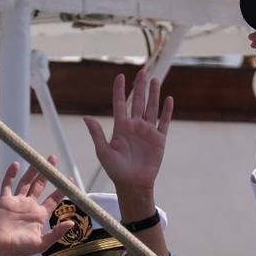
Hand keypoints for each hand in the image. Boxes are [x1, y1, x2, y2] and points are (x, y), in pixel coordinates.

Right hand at [0, 159, 73, 255]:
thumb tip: (72, 223)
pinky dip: (11, 174)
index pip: (53, 198)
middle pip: (40, 185)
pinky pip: (7, 185)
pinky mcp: (4, 201)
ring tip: (39, 158)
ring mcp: (17, 202)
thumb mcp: (42, 243)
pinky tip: (16, 165)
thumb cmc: (19, 249)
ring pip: (26, 182)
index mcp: (40, 215)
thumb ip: (57, 233)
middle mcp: (30, 206)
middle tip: (53, 159)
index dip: (62, 189)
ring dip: (32, 171)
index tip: (69, 179)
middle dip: (47, 173)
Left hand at [82, 71, 173, 204]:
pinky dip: (167, 111)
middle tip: (142, 72)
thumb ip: (97, 134)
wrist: (133, 184)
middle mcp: (134, 126)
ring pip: (152, 108)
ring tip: (156, 80)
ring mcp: (148, 132)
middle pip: (138, 102)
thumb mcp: (103, 151)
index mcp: (120, 127)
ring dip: (154, 94)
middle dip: (140, 87)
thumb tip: (87, 118)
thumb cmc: (116, 170)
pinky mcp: (159, 140)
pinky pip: (164, 122)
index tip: (120, 76)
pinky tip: (168, 99)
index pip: (120, 104)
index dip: (120, 90)